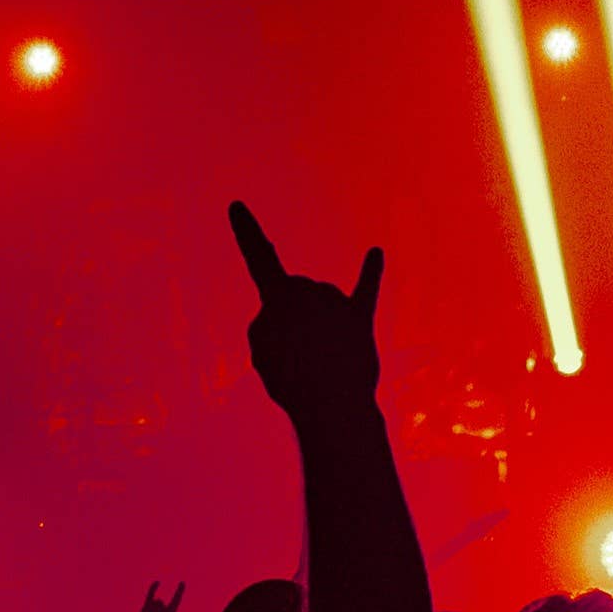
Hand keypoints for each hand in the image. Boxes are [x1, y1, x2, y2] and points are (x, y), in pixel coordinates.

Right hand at [227, 201, 381, 425]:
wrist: (334, 406)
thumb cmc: (292, 382)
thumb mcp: (263, 353)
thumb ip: (272, 325)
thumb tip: (303, 317)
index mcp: (278, 296)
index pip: (258, 258)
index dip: (246, 232)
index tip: (237, 205)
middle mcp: (310, 288)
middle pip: (294, 296)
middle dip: (292, 323)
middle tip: (295, 358)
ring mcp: (336, 302)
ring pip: (321, 305)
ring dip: (318, 330)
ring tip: (320, 360)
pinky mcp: (360, 317)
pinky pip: (366, 288)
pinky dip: (371, 270)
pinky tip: (376, 253)